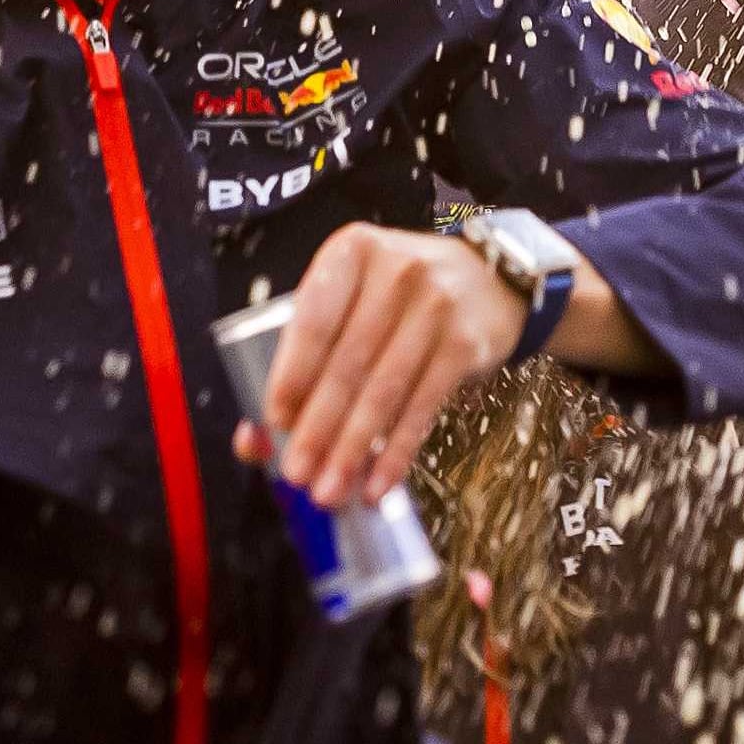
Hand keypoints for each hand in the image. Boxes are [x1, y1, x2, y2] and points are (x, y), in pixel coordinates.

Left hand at [235, 223, 524, 507]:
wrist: (488, 277)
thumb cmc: (397, 296)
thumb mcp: (351, 300)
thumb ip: (304, 356)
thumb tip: (255, 439)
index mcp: (349, 253)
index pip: (312, 322)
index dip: (290, 377)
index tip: (273, 423)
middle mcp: (395, 273)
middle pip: (346, 364)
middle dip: (317, 428)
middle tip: (297, 474)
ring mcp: (435, 306)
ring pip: (383, 390)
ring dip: (353, 449)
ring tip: (329, 489)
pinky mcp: (465, 343)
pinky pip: (422, 405)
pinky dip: (397, 451)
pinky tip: (378, 482)